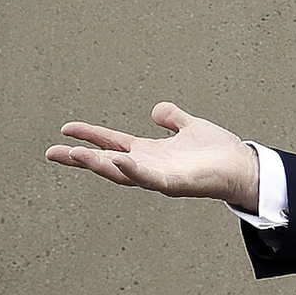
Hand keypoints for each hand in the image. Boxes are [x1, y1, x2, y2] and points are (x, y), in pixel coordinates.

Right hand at [45, 102, 261, 213]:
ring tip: (74, 156)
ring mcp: (160, 177)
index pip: (112, 142)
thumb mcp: (191, 127)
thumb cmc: (219, 152)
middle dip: (80, 159)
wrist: (244, 166)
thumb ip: (173, 118)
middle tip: (51, 153)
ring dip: (98, 165)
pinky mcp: (175, 184)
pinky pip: (150, 178)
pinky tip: (120, 161)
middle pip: (107, 162)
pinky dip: (134, 171)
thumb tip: (157, 110)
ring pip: (122, 173)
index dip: (90, 136)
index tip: (66, 129)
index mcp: (149, 152)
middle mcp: (149, 166)